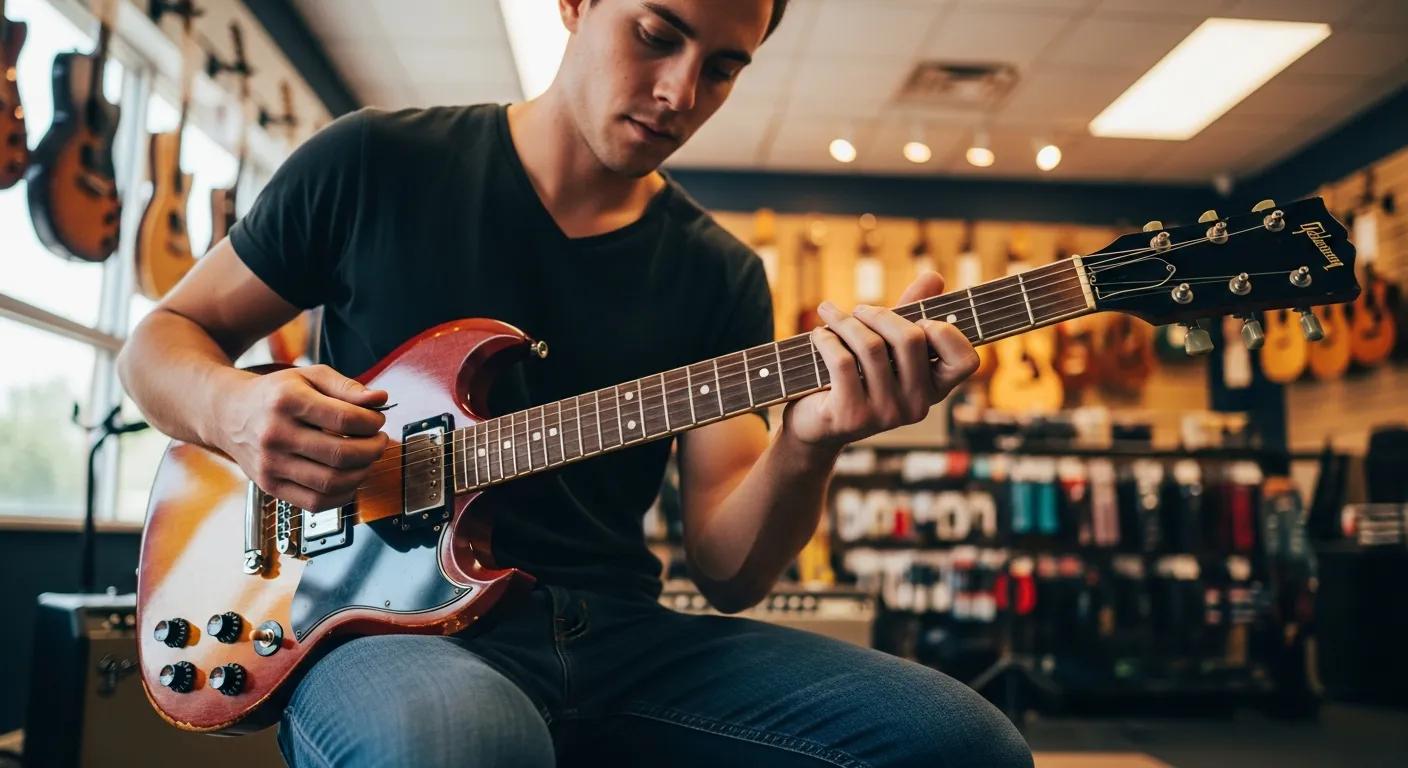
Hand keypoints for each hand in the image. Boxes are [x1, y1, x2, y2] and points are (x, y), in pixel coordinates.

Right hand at [215, 364, 389, 509]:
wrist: (229, 413)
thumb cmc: (276, 394)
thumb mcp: (310, 377)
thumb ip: (347, 387)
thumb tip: (380, 400)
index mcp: (287, 401)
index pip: (345, 419)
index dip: (372, 422)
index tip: (377, 420)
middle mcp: (275, 434)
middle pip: (341, 454)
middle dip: (372, 449)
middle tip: (378, 441)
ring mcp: (270, 464)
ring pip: (332, 482)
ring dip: (362, 473)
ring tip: (365, 459)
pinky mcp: (269, 487)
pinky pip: (316, 503)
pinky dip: (342, 495)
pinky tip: (349, 479)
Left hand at [782, 271, 979, 449]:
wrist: (815, 424)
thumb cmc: (856, 376)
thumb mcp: (886, 345)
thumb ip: (912, 312)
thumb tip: (935, 276)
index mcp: (934, 389)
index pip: (966, 361)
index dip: (946, 333)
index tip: (918, 320)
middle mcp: (916, 406)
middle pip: (911, 338)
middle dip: (879, 313)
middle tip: (858, 310)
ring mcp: (885, 414)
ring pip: (871, 346)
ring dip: (845, 322)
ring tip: (830, 315)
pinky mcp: (851, 416)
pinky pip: (842, 361)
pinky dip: (826, 340)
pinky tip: (819, 336)